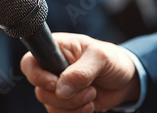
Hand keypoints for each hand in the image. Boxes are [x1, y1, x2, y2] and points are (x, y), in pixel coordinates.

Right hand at [21, 33, 139, 112]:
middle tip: (89, 89)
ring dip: (73, 106)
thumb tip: (61, 90)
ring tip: (92, 95)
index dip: (37, 76)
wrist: (127, 79)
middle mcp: (50, 69)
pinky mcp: (65, 102)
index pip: (29, 63)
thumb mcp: (100, 58)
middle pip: (40, 90)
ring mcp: (57, 87)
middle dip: (65, 96)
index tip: (56, 83)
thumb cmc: (112, 60)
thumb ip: (80, 72)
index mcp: (54, 50)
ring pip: (49, 104)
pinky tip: (90, 105)